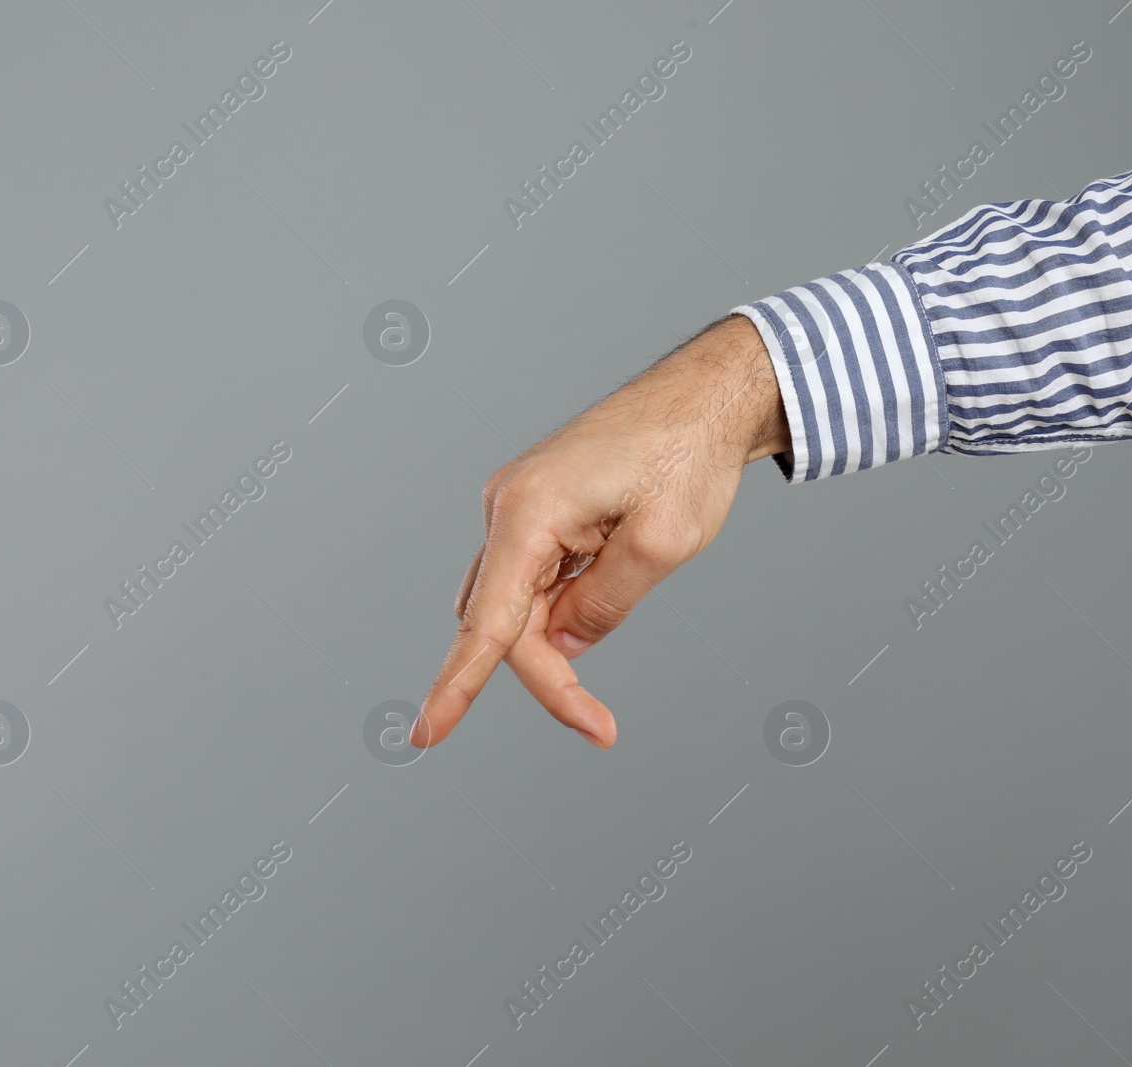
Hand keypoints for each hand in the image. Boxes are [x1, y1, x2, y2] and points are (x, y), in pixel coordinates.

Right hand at [413, 314, 789, 749]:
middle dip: (544, 672)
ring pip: (515, 603)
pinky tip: (612, 578)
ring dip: (554, 638)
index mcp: (529, 513)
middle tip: (599, 723)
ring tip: (622, 616)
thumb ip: (603, 607)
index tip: (428, 736)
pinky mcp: (539, 509)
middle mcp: (509, 507)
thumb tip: (565, 644)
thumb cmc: (686, 453)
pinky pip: (534, 578)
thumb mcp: (661, 545)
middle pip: (500, 621)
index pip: (486, 622)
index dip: (458, 687)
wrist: (703, 395)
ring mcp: (520, 507)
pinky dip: (562, 606)